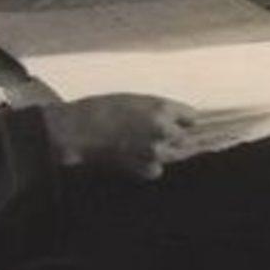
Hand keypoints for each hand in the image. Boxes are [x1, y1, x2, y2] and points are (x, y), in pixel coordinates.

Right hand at [41, 95, 198, 179]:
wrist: (77, 131)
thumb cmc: (100, 110)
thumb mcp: (134, 100)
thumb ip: (159, 109)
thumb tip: (179, 119)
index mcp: (161, 107)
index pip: (192, 117)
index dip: (184, 120)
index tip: (181, 122)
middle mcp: (163, 129)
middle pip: (186, 138)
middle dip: (176, 136)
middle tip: (153, 134)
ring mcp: (156, 151)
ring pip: (174, 154)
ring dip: (163, 150)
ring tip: (137, 143)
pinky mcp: (146, 169)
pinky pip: (157, 168)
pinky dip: (149, 164)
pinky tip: (130, 156)